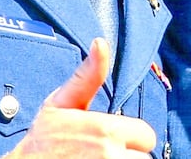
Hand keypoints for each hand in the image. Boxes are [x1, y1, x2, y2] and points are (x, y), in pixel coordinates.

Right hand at [3, 39, 157, 157]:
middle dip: (129, 155)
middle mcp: (110, 154)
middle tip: (103, 153)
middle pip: (145, 157)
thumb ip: (88, 75)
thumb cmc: (43, 138)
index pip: (147, 136)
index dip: (132, 137)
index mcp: (106, 130)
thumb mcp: (61, 102)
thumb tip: (100, 42)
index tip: (111, 139)